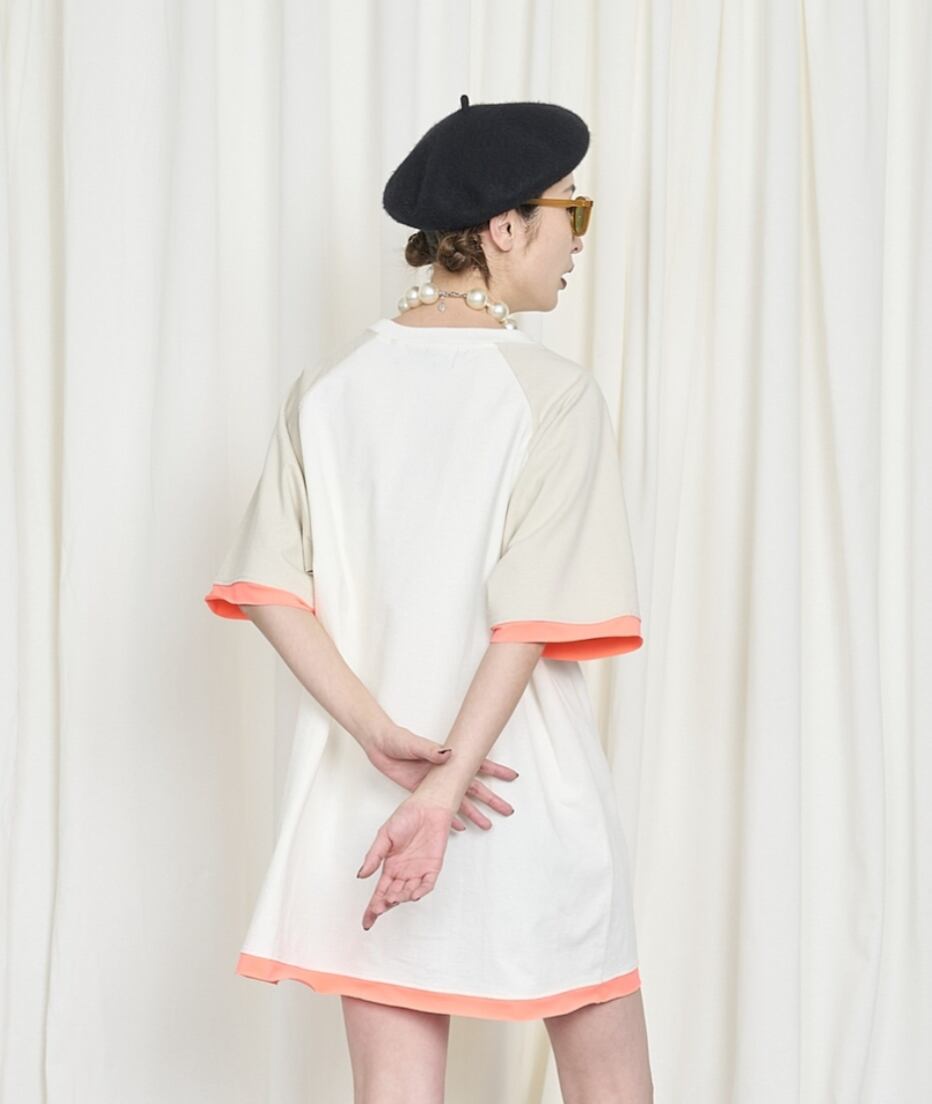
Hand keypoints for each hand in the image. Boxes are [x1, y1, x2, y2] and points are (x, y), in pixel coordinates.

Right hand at [356, 795, 452, 930]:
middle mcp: (404, 872)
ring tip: (393, 897)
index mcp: (390, 866)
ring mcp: (418, 870)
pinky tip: (413, 894)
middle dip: (385, 904)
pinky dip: (420, 891)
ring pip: (408, 892)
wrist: (428, 806)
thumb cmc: (406, 816)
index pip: (380, 892)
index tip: (366, 922)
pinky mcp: (433, 866)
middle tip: (379, 908)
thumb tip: (361, 875)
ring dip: (401, 898)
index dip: (373, 908)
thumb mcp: (384, 836)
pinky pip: (427, 884)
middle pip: (392, 896)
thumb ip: (374, 856)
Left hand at [364, 723, 517, 832]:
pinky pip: (441, 809)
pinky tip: (459, 827)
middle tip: (507, 809)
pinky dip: (451, 819)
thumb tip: (449, 753)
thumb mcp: (413, 744)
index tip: (512, 776)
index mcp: (446, 759)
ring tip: (487, 824)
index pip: (476, 764)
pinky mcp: (422, 792)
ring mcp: (434, 784)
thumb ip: (430, 750)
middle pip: (474, 788)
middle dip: (491, 798)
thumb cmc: (396, 740)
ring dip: (474, 812)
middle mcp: (444, 773)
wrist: (378, 745)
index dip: (495, 770)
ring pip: (460, 802)